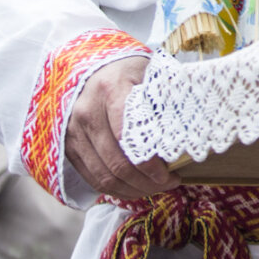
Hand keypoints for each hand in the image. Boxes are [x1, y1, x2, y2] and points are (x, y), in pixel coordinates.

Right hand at [64, 55, 179, 199]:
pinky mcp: (68, 146)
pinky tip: (135, 189)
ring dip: (132, 190)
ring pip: (103, 177)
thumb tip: (190, 126)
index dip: (150, 164)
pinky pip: (91, 178)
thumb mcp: (148, 72)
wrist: (90, 67)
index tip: (171, 174)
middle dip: (146, 182)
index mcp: (110, 89)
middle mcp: (87, 112)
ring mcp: (73, 132)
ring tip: (155, 189)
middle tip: (169, 184)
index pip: (129, 137)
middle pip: (117, 163)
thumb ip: (164, 97)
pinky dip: (115, 190)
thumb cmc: (126, 70)